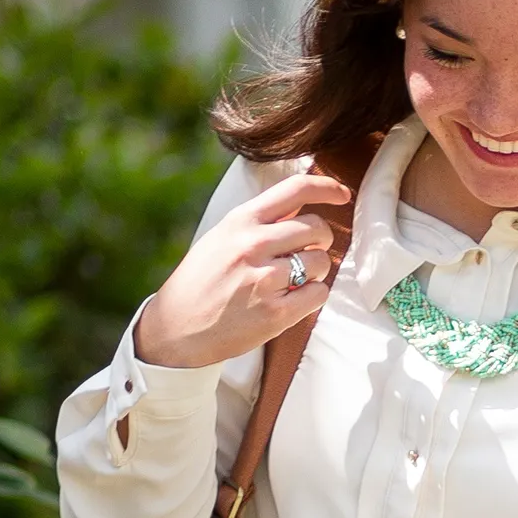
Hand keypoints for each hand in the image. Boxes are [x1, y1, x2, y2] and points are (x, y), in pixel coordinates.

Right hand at [130, 168, 351, 370]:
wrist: (175, 329)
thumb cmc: (200, 282)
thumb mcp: (222, 238)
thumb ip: (260, 221)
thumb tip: (300, 203)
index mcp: (240, 221)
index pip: (296, 189)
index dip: (327, 188)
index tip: (342, 195)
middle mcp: (253, 245)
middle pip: (316, 228)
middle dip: (321, 240)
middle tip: (309, 252)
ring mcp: (265, 279)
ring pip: (320, 262)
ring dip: (315, 271)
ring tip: (293, 280)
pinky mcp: (275, 313)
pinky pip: (318, 294)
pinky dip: (312, 296)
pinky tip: (293, 299)